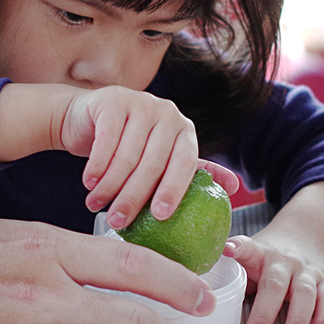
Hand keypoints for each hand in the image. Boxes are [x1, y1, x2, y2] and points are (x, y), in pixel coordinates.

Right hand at [60, 86, 237, 228]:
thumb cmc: (129, 146)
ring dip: (110, 186)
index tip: (160, 217)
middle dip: (134, 197)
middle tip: (118, 222)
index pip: (185, 164)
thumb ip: (192, 172)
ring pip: (127, 155)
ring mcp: (141, 103)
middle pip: (153, 163)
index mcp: (185, 131)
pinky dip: (97, 166)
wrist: (89, 119)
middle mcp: (168, 113)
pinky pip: (107, 141)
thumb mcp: (161, 159)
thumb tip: (234, 188)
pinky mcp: (113, 101)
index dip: (174, 191)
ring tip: (96, 205)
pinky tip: (89, 183)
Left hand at [224, 231, 323, 323]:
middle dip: (264, 314)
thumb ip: (232, 276)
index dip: (236, 248)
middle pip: (275, 285)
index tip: (227, 250)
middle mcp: (284, 261)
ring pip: (305, 294)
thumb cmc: (268, 257)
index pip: (247, 248)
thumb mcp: (250, 258)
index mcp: (259, 253)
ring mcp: (307, 271)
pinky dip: (323, 320)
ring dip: (297, 321)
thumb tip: (201, 303)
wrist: (308, 235)